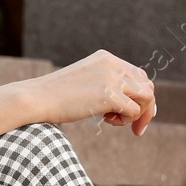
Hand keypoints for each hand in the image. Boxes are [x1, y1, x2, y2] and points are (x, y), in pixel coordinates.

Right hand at [17, 49, 156, 135]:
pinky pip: (135, 110)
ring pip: (147, 97)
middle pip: (147, 86)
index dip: (139, 96)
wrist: (37, 98)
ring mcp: (112, 78)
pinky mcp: (110, 95)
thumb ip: (106, 84)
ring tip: (113, 121)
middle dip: (145, 108)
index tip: (131, 113)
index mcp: (106, 58)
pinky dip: (125, 120)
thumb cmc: (56, 95)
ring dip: (137, 115)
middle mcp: (112, 64)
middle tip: (133, 127)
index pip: (138, 75)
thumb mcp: (85, 81)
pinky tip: (106, 121)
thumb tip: (130, 102)